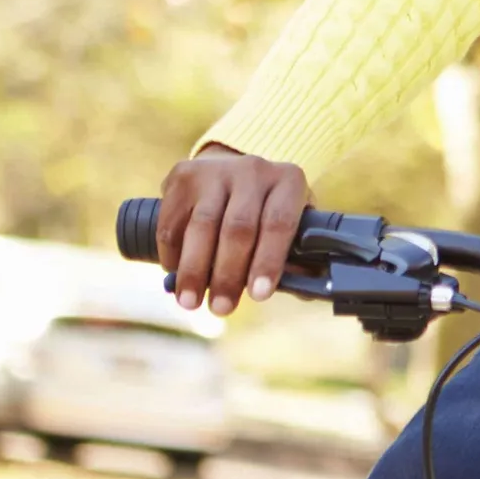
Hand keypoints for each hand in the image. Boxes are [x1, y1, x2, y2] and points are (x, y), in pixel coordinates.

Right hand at [157, 144, 310, 316]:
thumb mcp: (292, 222)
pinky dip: (173, 253)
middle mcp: (253, 170)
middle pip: (238, 228)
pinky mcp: (183, 176)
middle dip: (228, 274)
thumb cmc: (267, 209)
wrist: (230, 170)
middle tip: (221, 308)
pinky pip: (173, 221)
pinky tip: (176, 274)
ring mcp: (215, 171)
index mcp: (288, 181)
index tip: (259, 295)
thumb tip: (306, 290)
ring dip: (194, 270)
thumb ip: (299, 255)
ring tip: (190, 302)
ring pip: (202, 226)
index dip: (268, 262)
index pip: (279, 223)